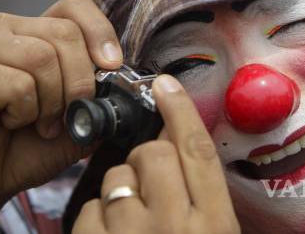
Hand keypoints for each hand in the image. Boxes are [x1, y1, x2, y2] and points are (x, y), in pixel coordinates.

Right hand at [0, 0, 122, 217]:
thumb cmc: (31, 143)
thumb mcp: (82, 116)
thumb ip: (104, 93)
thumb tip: (126, 82)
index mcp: (38, 30)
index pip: (74, 5)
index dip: (99, 32)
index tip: (111, 64)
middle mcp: (8, 29)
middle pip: (66, 33)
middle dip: (80, 82)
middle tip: (68, 114)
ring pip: (43, 57)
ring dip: (52, 102)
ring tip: (39, 122)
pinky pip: (19, 84)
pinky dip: (26, 113)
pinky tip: (11, 122)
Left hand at [72, 75, 239, 233]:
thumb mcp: (214, 233)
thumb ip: (204, 195)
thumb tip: (182, 144)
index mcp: (214, 224)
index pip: (198, 151)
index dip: (181, 111)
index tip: (167, 85)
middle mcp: (175, 228)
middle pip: (154, 154)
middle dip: (146, 157)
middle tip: (148, 180)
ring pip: (117, 177)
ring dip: (121, 189)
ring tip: (131, 218)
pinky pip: (89, 208)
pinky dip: (97, 218)